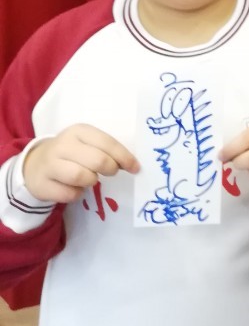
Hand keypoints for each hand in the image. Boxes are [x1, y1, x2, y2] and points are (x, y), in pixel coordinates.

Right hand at [22, 124, 138, 204]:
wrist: (35, 164)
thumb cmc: (70, 153)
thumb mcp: (86, 143)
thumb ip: (105, 149)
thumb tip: (131, 164)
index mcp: (78, 131)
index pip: (107, 142)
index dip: (124, 156)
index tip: (135, 168)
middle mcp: (63, 145)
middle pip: (97, 160)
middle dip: (110, 168)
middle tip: (112, 172)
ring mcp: (50, 164)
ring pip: (81, 177)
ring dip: (91, 181)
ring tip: (89, 178)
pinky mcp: (42, 184)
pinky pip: (69, 194)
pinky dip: (76, 194)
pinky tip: (74, 188)